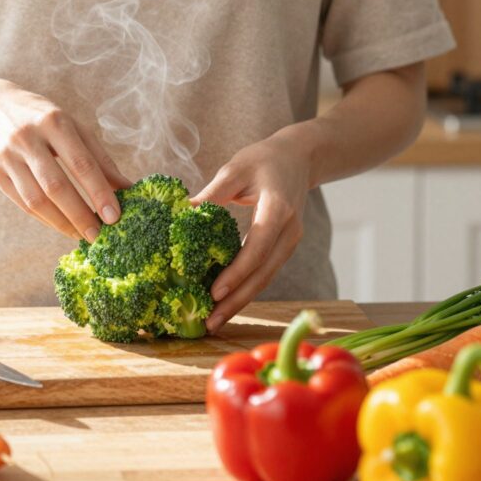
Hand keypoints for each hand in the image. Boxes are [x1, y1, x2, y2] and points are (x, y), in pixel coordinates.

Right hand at [0, 81, 131, 239]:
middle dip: (80, 215)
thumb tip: (127, 188)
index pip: (81, 163)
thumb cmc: (44, 119)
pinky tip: (61, 226)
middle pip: (56, 186)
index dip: (99, 192)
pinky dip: (45, 219)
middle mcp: (28, 138)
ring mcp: (7, 157)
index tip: (114, 217)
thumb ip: (100, 159)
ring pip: (36, 200)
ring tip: (81, 234)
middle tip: (98, 235)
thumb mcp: (74, 128)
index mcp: (54, 122)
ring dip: (62, 223)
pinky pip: (22, 204)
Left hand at [193, 131, 312, 332]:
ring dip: (241, 301)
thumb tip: (181, 216)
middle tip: (209, 323)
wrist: (299, 157)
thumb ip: (211, 195)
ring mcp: (291, 241)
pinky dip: (246, 289)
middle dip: (236, 300)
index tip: (214, 292)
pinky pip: (265, 272)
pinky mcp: (285, 246)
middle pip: (263, 273)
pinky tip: (226, 302)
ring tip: (213, 321)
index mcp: (278, 208)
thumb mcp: (235, 169)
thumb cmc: (263, 159)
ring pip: (266, 278)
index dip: (236, 273)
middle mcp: (290, 230)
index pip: (257, 247)